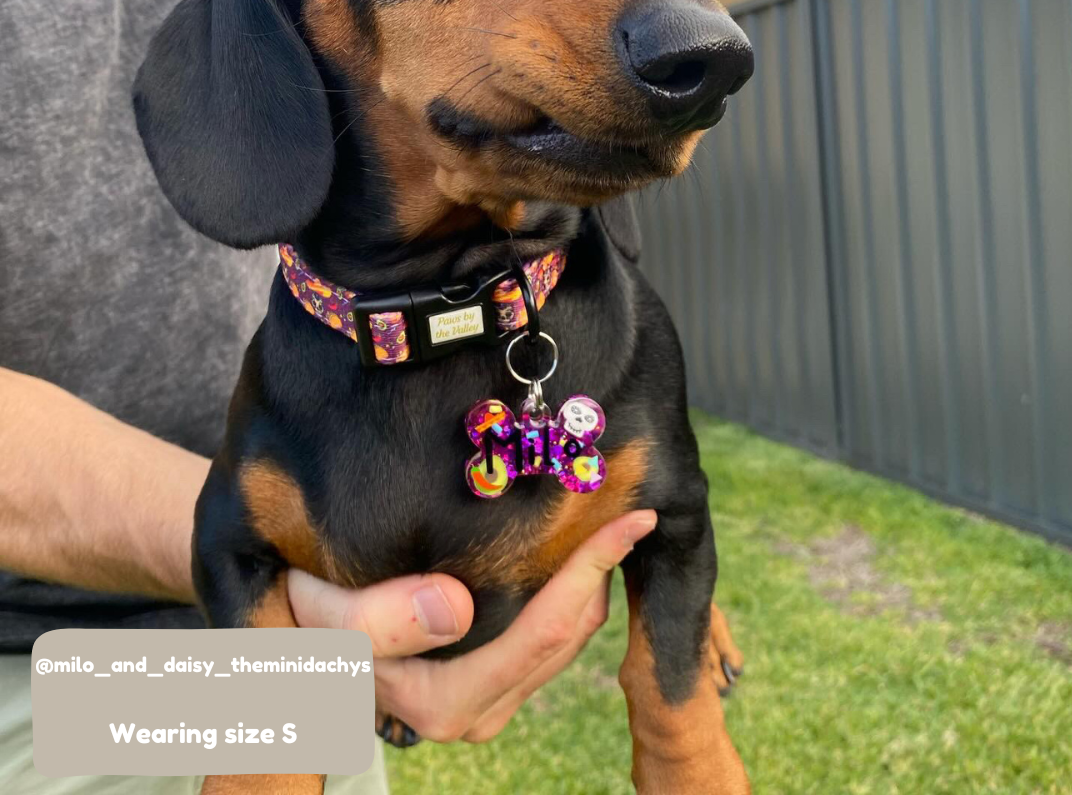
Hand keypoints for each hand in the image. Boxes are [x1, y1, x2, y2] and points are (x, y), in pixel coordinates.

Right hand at [287, 509, 656, 742]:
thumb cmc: (306, 624)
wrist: (296, 643)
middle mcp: (478, 712)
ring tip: (607, 516)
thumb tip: (455, 605)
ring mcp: (488, 701)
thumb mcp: (324, 618)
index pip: (546, 632)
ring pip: (570, 639)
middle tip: (627, 501)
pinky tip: (569, 548)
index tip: (634, 518)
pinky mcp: (490, 682)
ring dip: (592, 580)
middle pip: (572, 636)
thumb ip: (377, 619)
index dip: (594, 570)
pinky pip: (551, 636)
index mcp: (447, 702)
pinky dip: (570, 590)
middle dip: (605, 569)